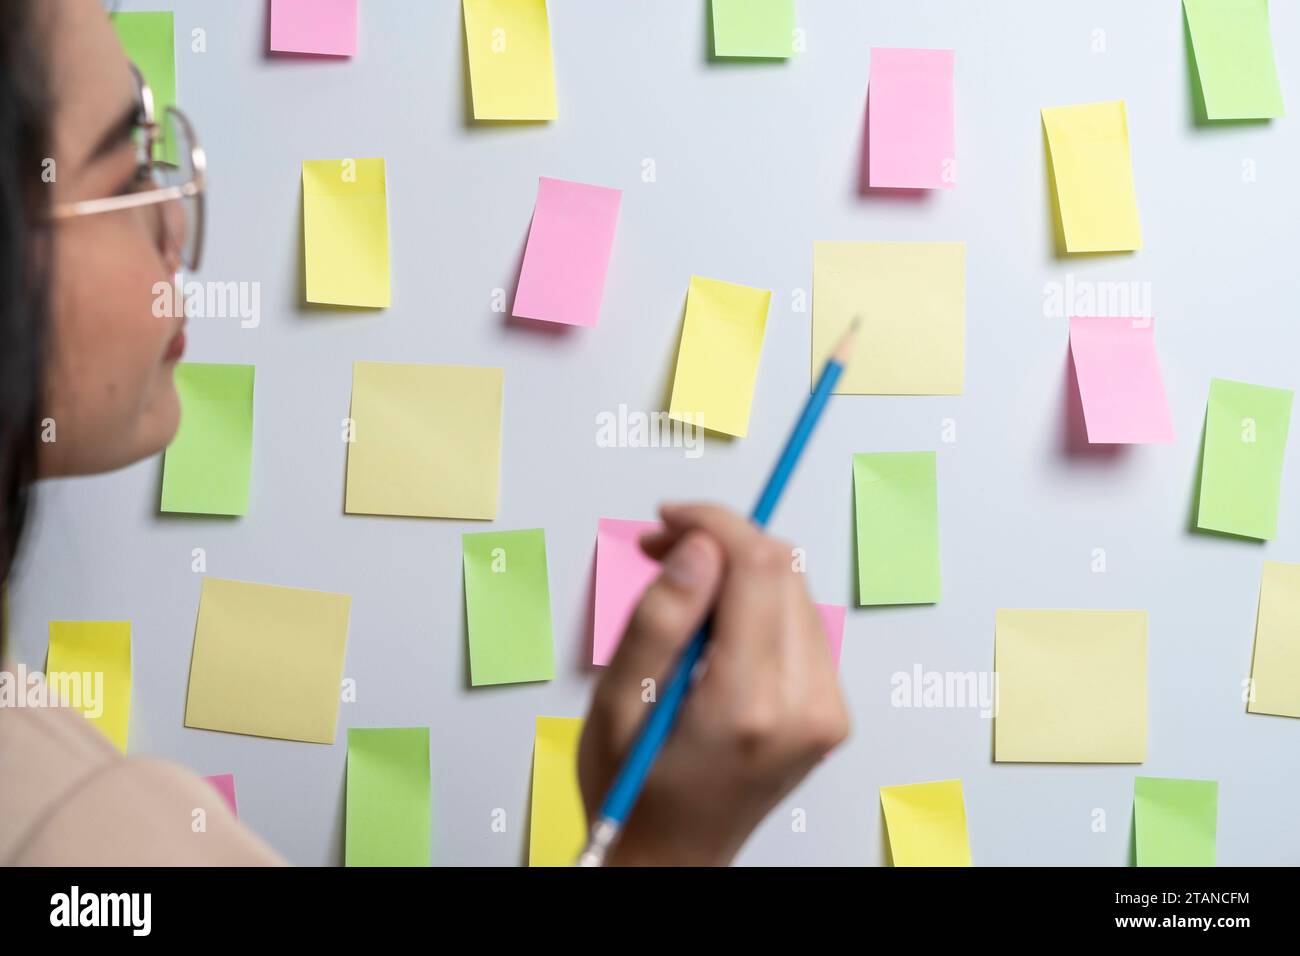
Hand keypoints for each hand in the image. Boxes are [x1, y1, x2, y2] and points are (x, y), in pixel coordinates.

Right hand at [578, 503, 849, 865]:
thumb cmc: (635, 791)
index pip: (759, 567)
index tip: (669, 519)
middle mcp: (805, 707)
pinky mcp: (830, 711)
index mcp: (748, 704)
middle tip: (660, 549)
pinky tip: (712, 623)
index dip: (715, 523)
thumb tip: (698, 548)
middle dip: (721, 542)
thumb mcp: (617, 704)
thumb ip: (659, 620)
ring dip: (738, 570)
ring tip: (678, 589)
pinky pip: (800, 624)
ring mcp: (826, 712)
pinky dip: (756, 604)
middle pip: (782, 571)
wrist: (672, 859)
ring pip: (794, 591)